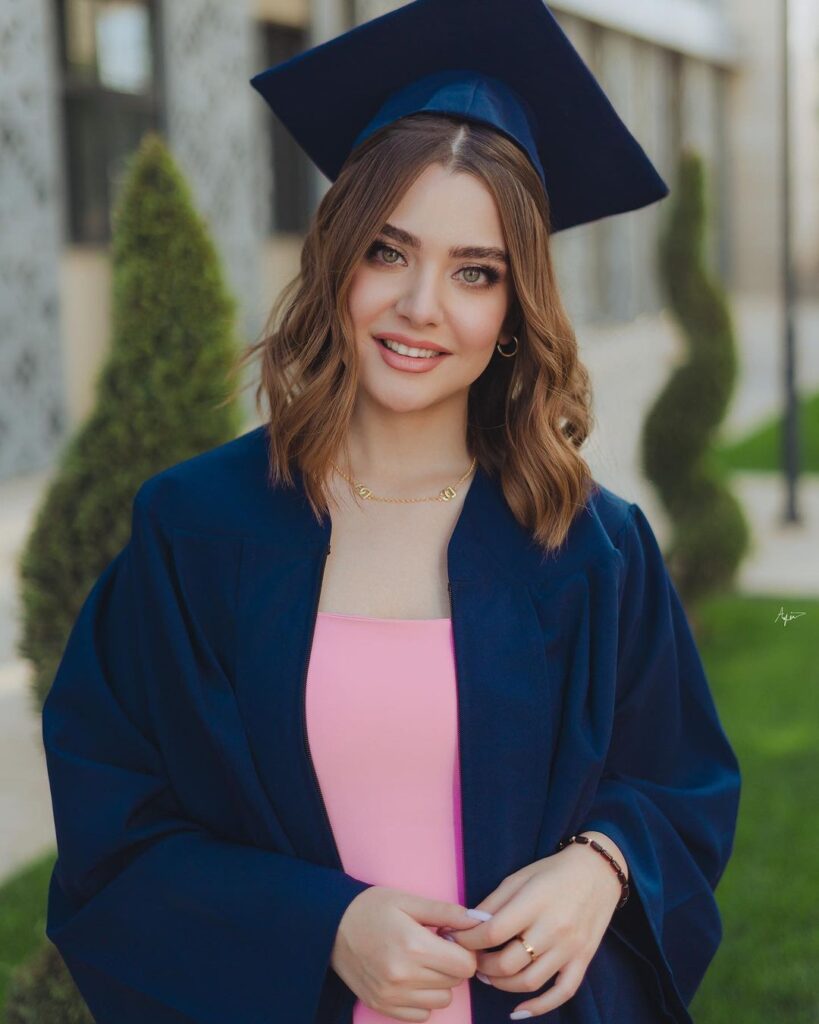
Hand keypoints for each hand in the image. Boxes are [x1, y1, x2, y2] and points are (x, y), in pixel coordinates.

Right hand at [330, 885, 483, 1021]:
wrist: (330, 926)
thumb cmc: (371, 908)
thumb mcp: (408, 900)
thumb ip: (445, 911)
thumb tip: (478, 920)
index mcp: (414, 945)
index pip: (465, 964)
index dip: (463, 950)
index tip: (450, 939)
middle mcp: (404, 976)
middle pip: (455, 981)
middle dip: (450, 963)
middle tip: (434, 946)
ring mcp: (392, 995)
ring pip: (441, 1000)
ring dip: (438, 983)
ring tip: (420, 961)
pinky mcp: (382, 1006)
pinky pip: (421, 1015)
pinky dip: (421, 999)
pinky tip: (410, 977)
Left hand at [439, 832, 626, 1018]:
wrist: (598, 871)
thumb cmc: (553, 871)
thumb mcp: (519, 877)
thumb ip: (494, 902)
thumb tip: (468, 925)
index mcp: (534, 902)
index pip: (493, 932)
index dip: (468, 940)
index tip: (454, 938)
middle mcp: (553, 928)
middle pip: (509, 963)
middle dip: (482, 965)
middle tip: (471, 959)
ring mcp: (570, 948)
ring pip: (530, 982)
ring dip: (502, 984)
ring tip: (488, 975)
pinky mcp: (583, 960)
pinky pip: (562, 993)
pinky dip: (539, 1007)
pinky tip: (518, 1011)